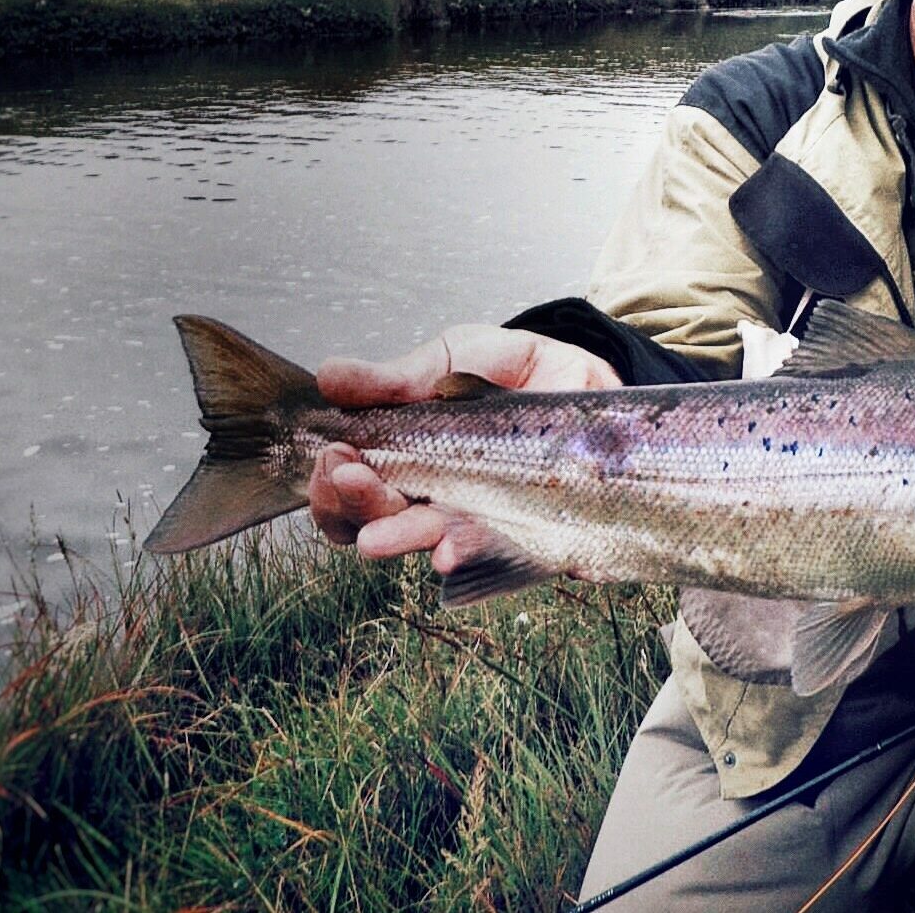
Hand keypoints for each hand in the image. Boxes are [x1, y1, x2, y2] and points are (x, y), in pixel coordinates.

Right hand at [306, 324, 619, 573]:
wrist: (586, 379)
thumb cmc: (511, 372)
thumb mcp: (451, 358)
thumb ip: (397, 377)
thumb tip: (328, 376)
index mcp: (405, 456)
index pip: (351, 487)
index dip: (330, 483)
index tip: (332, 456)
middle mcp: (433, 497)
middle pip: (376, 521)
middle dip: (355, 504)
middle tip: (348, 477)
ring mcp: (476, 520)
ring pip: (425, 543)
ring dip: (398, 539)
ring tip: (379, 538)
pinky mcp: (524, 537)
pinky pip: (492, 557)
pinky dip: (463, 554)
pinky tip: (447, 551)